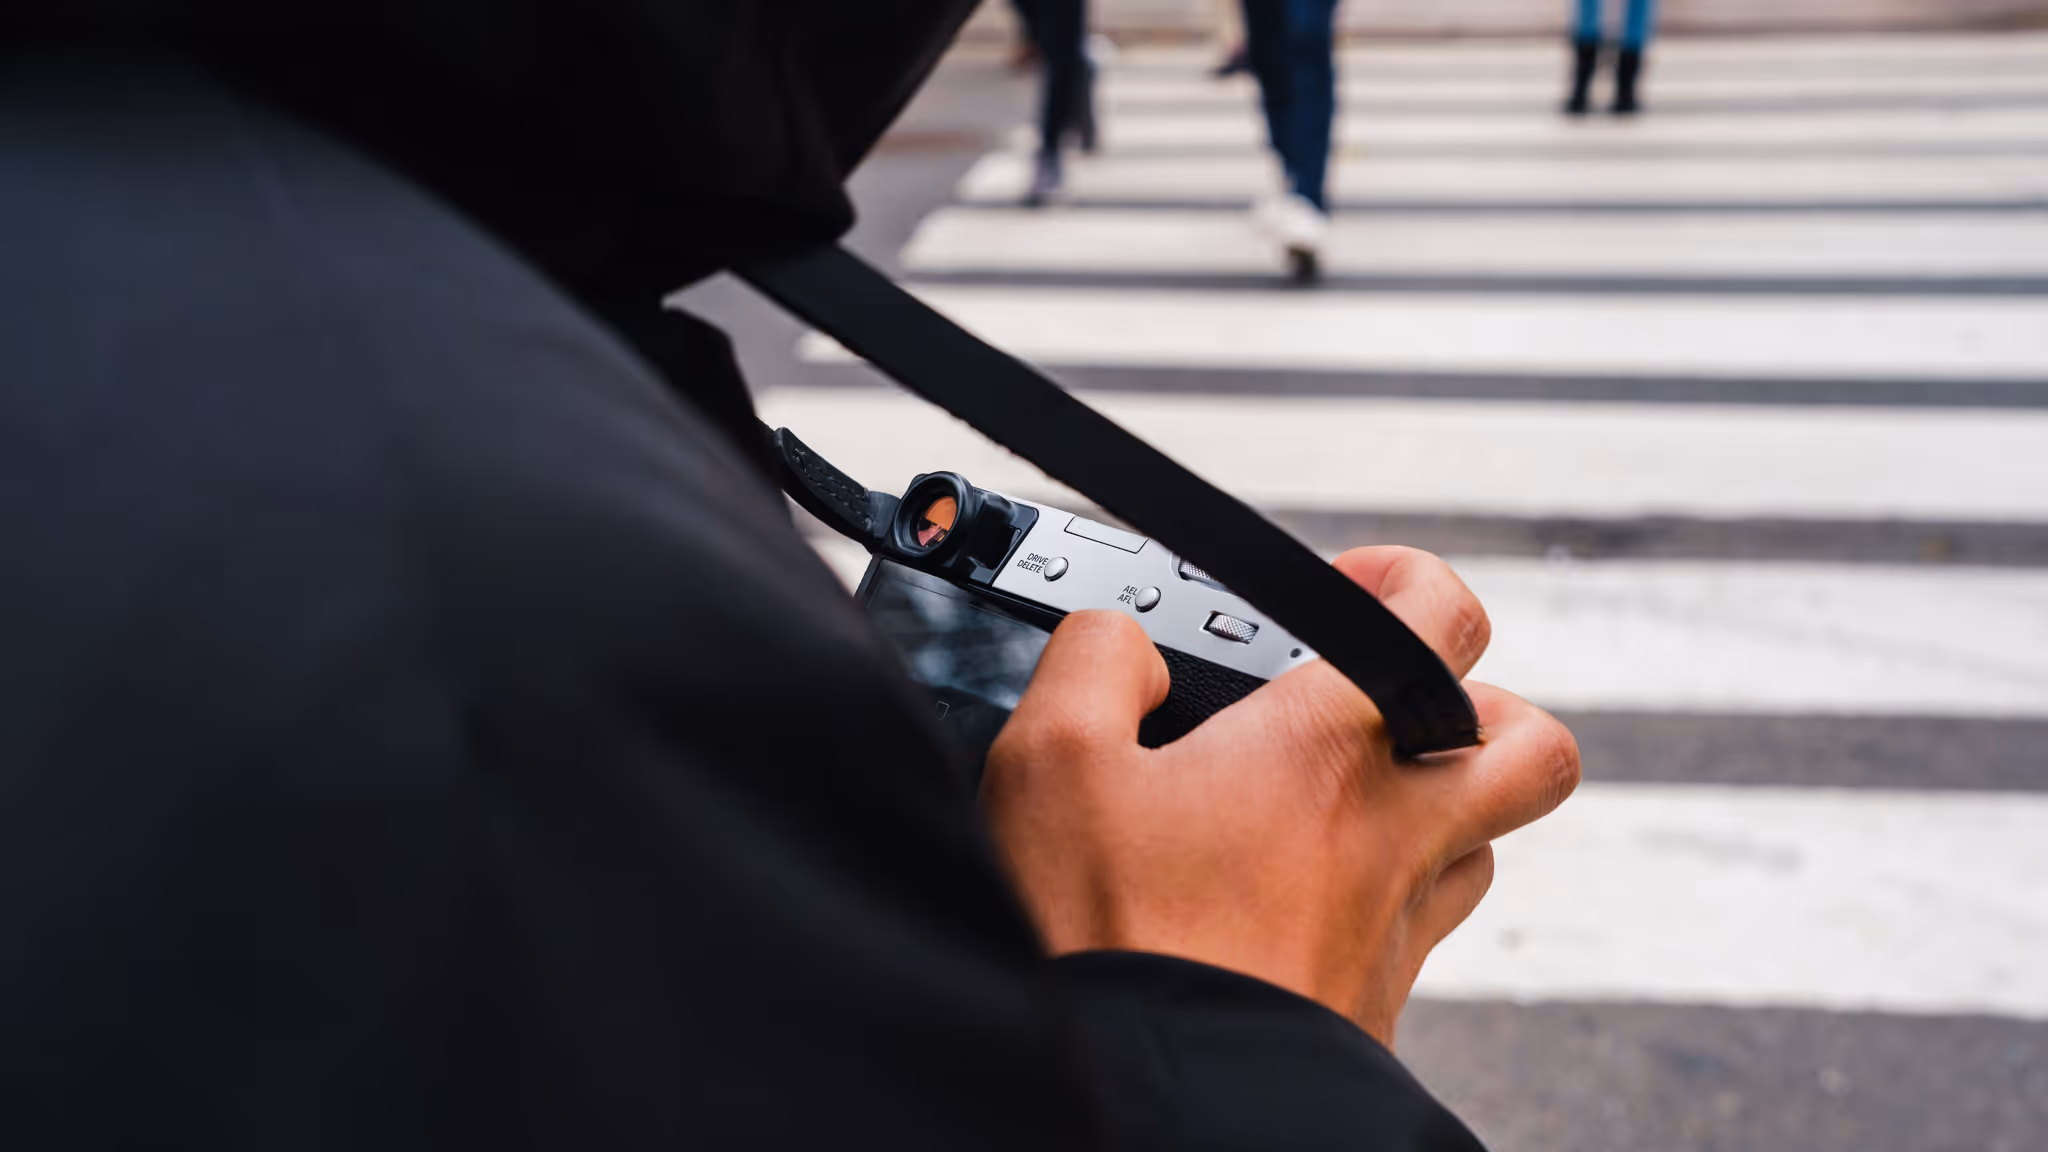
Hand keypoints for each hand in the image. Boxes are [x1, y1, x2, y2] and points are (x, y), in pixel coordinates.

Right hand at [981, 547, 1578, 1045]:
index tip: (1337, 596)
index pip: (1443, 615)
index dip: (1404, 579)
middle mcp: (1393, 833)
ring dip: (1436, 805)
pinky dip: (1384, 893)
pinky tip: (1296, 893)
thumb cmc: (1109, 938)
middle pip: (1529, 744)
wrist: (1149, 1107)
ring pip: (1482, 842)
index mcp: (1329, 748)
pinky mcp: (1377, 1001)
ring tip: (1337, 799)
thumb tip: (1126, 644)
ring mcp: (1398, 925)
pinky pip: (1420, 925)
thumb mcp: (1050, 761)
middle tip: (1390, 706)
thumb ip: (1093, 659)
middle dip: (1482, 704)